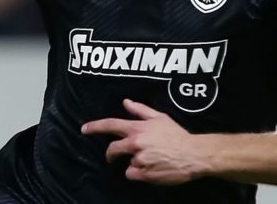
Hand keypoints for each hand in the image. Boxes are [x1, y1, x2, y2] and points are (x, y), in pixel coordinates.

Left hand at [80, 99, 210, 184]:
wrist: (193, 154)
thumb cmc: (177, 135)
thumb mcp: (160, 118)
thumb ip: (140, 110)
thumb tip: (126, 102)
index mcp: (138, 128)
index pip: (111, 125)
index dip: (95, 127)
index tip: (84, 129)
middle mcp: (135, 143)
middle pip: (113, 149)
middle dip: (111, 154)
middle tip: (113, 156)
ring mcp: (139, 160)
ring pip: (127, 163)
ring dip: (135, 162)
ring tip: (151, 159)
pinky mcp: (144, 174)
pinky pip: (132, 174)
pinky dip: (138, 173)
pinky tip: (151, 168)